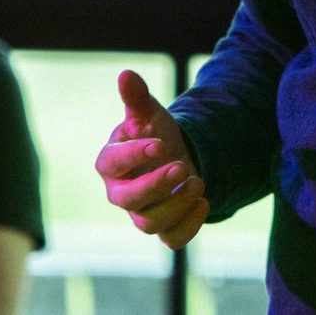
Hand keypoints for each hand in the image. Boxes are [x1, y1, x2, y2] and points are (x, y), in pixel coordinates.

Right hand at [95, 69, 208, 249]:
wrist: (176, 155)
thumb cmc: (154, 133)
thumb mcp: (148, 113)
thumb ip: (136, 98)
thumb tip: (126, 74)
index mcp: (111, 162)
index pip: (112, 163)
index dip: (134, 156)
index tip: (161, 144)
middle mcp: (120, 192)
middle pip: (128, 201)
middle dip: (156, 186)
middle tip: (182, 167)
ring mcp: (141, 213)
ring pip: (149, 224)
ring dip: (176, 205)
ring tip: (199, 181)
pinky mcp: (163, 228)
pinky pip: (172, 239)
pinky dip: (189, 226)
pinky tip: (204, 202)